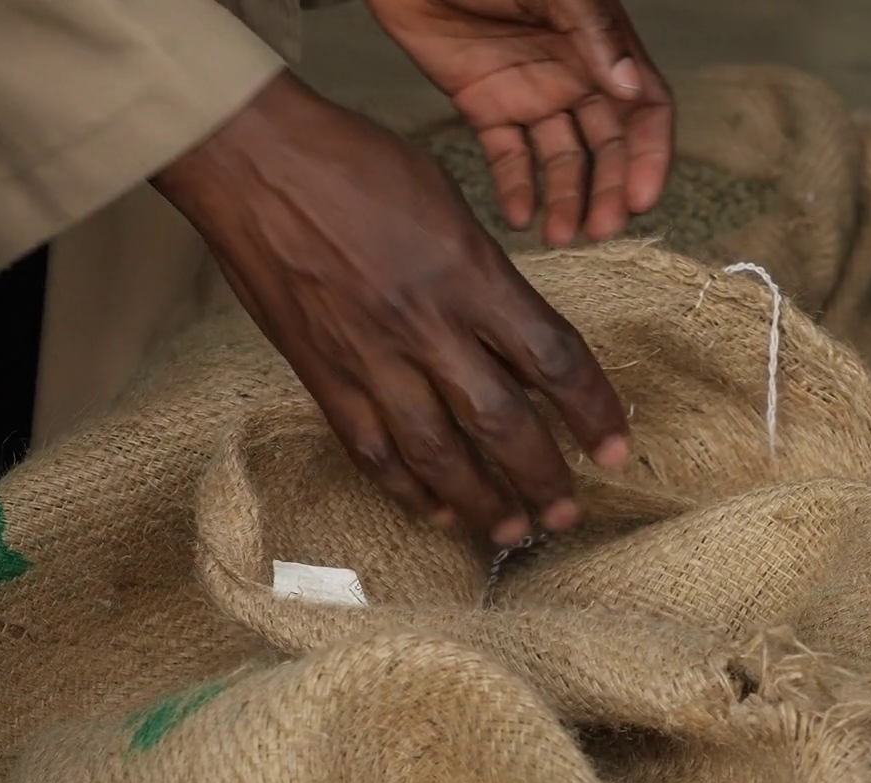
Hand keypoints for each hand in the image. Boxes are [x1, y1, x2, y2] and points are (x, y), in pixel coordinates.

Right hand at [154, 72, 629, 545]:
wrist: (252, 161)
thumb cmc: (354, 163)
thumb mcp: (448, 203)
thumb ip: (486, 276)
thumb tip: (518, 338)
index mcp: (470, 274)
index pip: (553, 359)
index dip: (595, 412)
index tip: (618, 449)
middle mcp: (426, 326)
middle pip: (501, 424)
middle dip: (542, 478)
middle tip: (568, 514)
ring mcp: (370, 358)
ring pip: (437, 454)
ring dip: (482, 503)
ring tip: (514, 533)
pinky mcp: (322, 376)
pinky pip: (373, 451)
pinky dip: (409, 490)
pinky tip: (438, 513)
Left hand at [364, 0, 671, 247]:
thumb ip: (594, 34)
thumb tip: (632, 90)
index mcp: (602, 47)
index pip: (645, 111)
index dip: (650, 157)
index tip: (640, 199)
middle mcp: (575, 76)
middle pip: (607, 148)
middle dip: (607, 191)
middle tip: (601, 232)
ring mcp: (530, 94)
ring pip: (560, 161)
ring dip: (565, 201)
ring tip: (559, 237)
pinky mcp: (485, 106)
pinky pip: (507, 157)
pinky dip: (515, 189)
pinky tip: (519, 217)